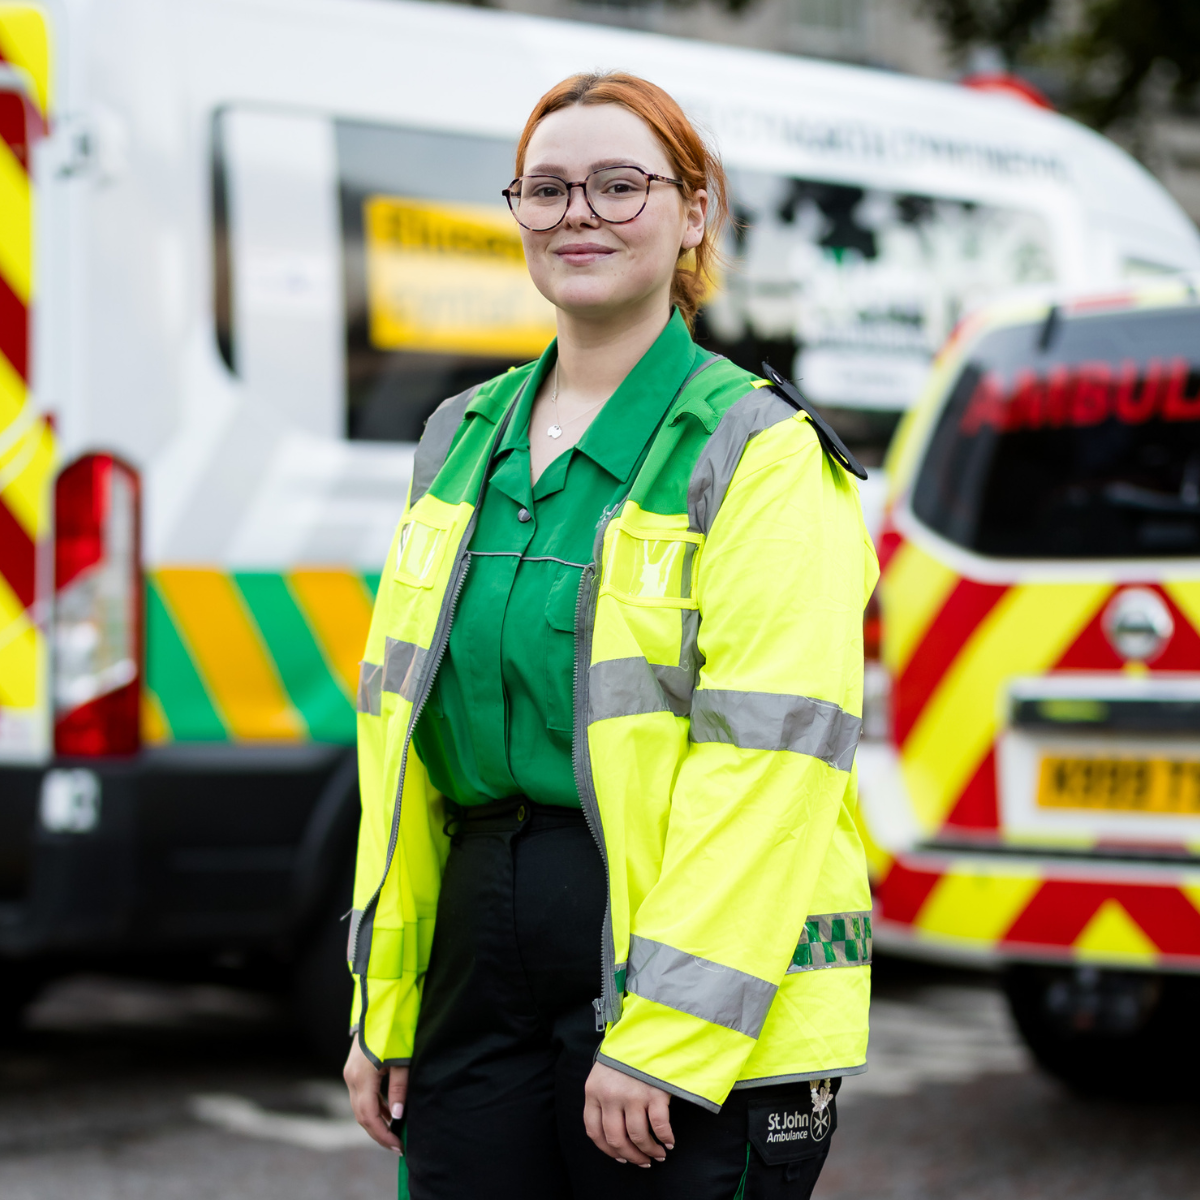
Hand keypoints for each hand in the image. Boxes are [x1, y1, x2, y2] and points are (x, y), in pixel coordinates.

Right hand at [344, 1036, 407, 1153]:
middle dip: (379, 1133)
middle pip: (362, 1115)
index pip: (369, 1117)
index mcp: (361, 1078)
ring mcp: (350, 1073)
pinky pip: (362, 1095)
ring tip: (395, 1132)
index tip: (399, 1146)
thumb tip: (397, 1117)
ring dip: (376, 1121)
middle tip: (397, 1145)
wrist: (381, 1003)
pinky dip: (374, 1106)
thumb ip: (399, 1089)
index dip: (383, 1135)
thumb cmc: (395, 1029)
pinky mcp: (354, 1068)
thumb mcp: (402, 1060)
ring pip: (360, 1106)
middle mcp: (351, 1078)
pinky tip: (389, 1112)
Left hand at [583, 1062, 673, 1166]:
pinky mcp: (654, 1092)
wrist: (647, 1031)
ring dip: (649, 1151)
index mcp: (593, 1091)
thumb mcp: (604, 1073)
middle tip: (642, 1162)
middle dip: (631, 1156)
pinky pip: (659, 1126)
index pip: (594, 1131)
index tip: (621, 1157)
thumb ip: (603, 1099)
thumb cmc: (626, 1055)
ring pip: (638, 1136)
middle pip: (616, 1138)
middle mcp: (610, 1095)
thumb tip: (613, 1136)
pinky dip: (665, 1138)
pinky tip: (669, 1142)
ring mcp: (633, 1094)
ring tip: (658, 1154)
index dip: (608, 1149)